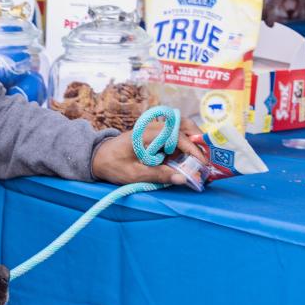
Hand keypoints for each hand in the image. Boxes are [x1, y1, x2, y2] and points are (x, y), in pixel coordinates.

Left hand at [91, 117, 205, 185]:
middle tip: (206, 157)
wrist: (97, 157)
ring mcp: (154, 129)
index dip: (192, 150)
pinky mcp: (154, 135)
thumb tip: (182, 179)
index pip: (177, 137)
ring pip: (181, 128)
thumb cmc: (112, 165)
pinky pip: (174, 135)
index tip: (203, 163)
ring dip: (192, 140)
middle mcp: (153, 127)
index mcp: (148, 134)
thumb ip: (158, 175)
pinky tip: (188, 158)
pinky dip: (184, 144)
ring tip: (199, 157)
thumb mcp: (133, 174)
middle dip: (198, 139)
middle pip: (183, 125)